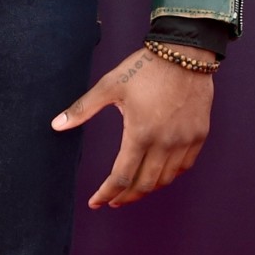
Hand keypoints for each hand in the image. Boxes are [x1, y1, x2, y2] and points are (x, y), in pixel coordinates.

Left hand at [52, 47, 213, 207]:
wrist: (185, 53)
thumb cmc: (145, 68)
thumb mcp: (110, 85)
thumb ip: (83, 109)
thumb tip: (56, 125)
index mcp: (140, 133)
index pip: (120, 177)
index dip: (106, 194)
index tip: (96, 202)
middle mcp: (165, 143)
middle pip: (144, 185)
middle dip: (125, 197)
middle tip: (113, 200)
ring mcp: (185, 141)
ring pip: (165, 179)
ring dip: (146, 189)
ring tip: (132, 189)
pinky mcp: (199, 135)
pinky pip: (183, 166)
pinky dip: (169, 176)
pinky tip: (158, 174)